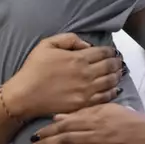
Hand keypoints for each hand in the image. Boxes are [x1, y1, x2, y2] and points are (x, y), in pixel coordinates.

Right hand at [3, 33, 121, 120]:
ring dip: (117, 76)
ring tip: (119, 73)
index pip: (103, 52)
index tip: (113, 52)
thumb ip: (69, 39)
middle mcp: (86, 74)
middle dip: (116, 63)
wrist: (25, 94)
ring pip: (110, 82)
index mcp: (78, 58)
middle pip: (110, 67)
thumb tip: (87, 45)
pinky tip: (115, 89)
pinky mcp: (84, 104)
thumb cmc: (34, 68)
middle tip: (119, 62)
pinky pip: (104, 98)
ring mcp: (86, 91)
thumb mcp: (47, 44)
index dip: (110, 51)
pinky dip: (112, 92)